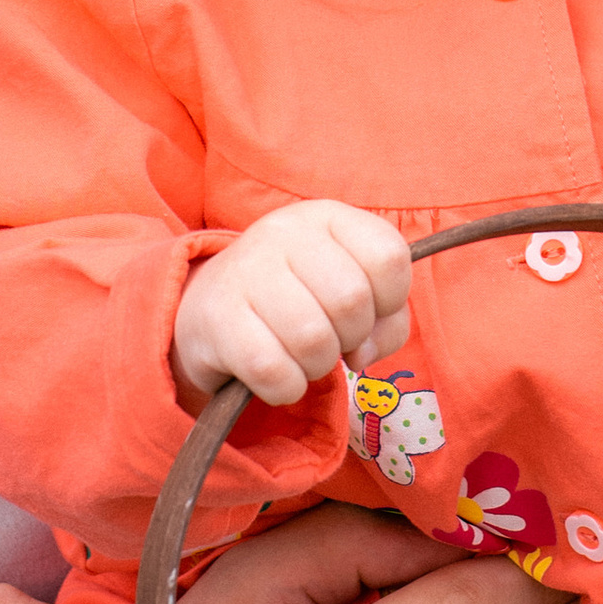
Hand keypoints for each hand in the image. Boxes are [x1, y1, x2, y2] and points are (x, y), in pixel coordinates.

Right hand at [172, 200, 412, 406]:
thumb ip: (388, 320)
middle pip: (352, 301)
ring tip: (301, 356)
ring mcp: (246, 270)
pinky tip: (277, 374)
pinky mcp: (218, 317)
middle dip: (351, 338)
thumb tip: (365, 352)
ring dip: (317, 366)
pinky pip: (274, 371)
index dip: (391, 300)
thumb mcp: (352, 289)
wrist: (211, 305)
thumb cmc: (299, 298)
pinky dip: (286, 388)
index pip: (388, 257)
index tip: (368, 311)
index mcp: (326, 216)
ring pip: (313, 340)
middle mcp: (284, 232)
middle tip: (330, 339)